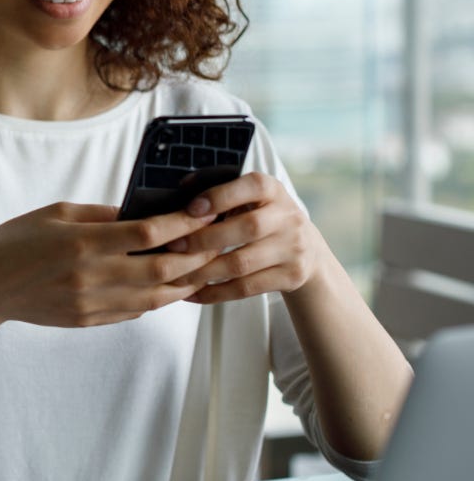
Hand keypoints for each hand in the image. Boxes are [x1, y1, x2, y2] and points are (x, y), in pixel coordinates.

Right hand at [0, 202, 221, 328]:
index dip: (183, 224)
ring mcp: (90, 303)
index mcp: (82, 243)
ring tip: (201, 269)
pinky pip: (134, 312)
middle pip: (161, 270)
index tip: (204, 213)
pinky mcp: (87, 320)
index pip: (147, 234)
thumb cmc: (14, 242)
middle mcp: (91, 276)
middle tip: (215, 243)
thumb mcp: (55, 213)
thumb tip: (140, 213)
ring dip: (184, 284)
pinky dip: (156, 299)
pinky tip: (166, 287)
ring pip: (155, 298)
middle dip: (195, 257)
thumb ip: (100, 214)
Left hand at [167, 172, 326, 303]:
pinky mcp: (290, 276)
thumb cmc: (261, 217)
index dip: (221, 196)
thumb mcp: (250, 197)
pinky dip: (215, 293)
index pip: (253, 186)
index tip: (191, 209)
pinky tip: (192, 294)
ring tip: (176, 275)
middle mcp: (288, 217)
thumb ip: (219, 187)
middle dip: (205, 239)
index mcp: (273, 191)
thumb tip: (184, 186)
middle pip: (247, 227)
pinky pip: (246, 288)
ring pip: (242, 263)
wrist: (307, 250)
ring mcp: (293, 248)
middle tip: (173, 247)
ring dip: (204, 271)